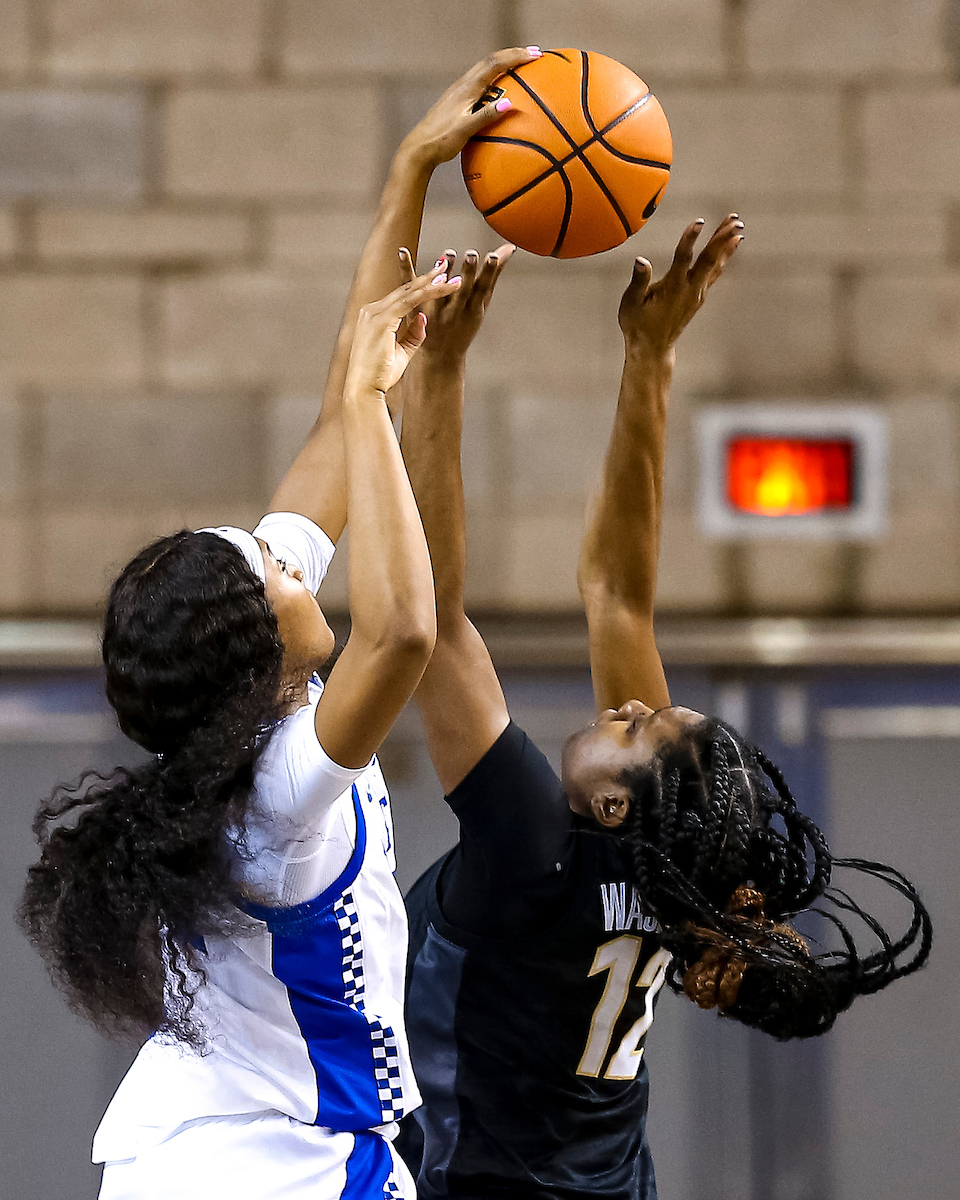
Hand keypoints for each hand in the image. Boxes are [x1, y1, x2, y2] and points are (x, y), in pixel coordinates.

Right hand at [345, 262, 461, 396]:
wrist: (364, 390)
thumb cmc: (380, 376)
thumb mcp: (402, 353)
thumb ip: (413, 335)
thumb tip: (424, 317)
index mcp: (374, 317)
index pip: (400, 296)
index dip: (420, 286)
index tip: (437, 277)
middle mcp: (372, 311)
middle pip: (405, 289)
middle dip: (428, 276)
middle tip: (446, 264)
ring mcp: (375, 313)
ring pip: (409, 292)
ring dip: (432, 283)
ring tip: (452, 275)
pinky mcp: (381, 320)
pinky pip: (409, 302)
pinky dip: (427, 293)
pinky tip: (443, 287)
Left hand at [399, 244, 513, 360]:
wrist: (440, 360)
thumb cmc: (462, 330)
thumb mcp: (480, 307)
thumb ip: (490, 280)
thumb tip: (506, 253)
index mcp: (473, 312)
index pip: (483, 290)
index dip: (489, 273)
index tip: (493, 257)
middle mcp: (454, 312)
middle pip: (462, 291)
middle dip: (468, 272)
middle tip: (471, 255)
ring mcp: (433, 312)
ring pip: (438, 291)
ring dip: (444, 272)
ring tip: (448, 254)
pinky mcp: (414, 309)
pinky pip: (408, 286)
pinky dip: (406, 267)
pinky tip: (403, 251)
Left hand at [400, 47, 541, 168]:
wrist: (419, 148)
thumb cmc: (441, 141)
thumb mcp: (465, 130)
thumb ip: (486, 116)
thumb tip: (509, 104)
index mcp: (467, 88)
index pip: (495, 64)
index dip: (516, 56)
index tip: (535, 54)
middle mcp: (463, 84)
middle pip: (491, 60)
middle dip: (513, 54)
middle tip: (534, 53)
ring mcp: (459, 91)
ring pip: (485, 68)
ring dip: (504, 62)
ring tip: (521, 63)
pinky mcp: (457, 100)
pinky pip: (480, 81)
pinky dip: (495, 76)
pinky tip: (501, 86)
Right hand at [618, 214, 743, 353]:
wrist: (652, 348)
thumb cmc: (638, 325)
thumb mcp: (631, 303)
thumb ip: (638, 281)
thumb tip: (641, 261)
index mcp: (672, 288)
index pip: (683, 259)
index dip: (690, 239)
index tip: (699, 222)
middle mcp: (689, 289)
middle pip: (709, 259)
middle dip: (722, 238)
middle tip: (735, 220)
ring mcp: (697, 293)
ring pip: (715, 264)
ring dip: (726, 244)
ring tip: (737, 226)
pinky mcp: (699, 296)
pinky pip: (714, 272)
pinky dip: (724, 257)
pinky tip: (731, 246)